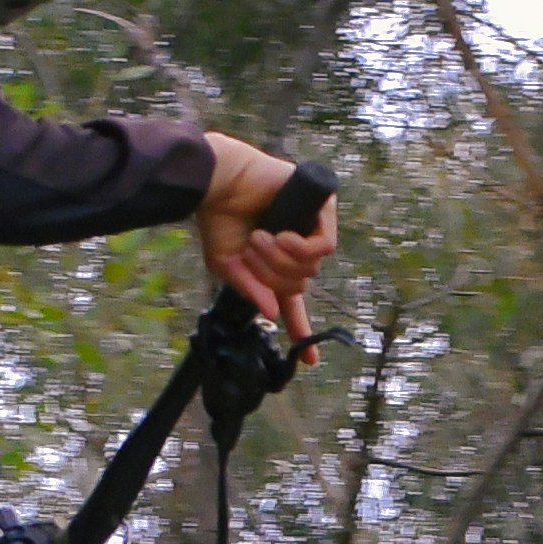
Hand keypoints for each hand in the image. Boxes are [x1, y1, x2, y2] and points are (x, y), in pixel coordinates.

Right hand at [197, 133, 336, 333]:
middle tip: (252, 251)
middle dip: (273, 276)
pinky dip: (301, 249)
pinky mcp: (320, 206)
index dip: (301, 327)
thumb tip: (272, 314)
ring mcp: (309, 226)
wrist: (217, 183)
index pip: (294, 300)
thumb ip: (252, 290)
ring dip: (280, 261)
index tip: (311, 359)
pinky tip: (282, 237)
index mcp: (274, 262)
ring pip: (311, 269)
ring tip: (259, 237)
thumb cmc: (217, 218)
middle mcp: (295, 246)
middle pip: (300, 285)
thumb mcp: (228, 265)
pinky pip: (325, 246)